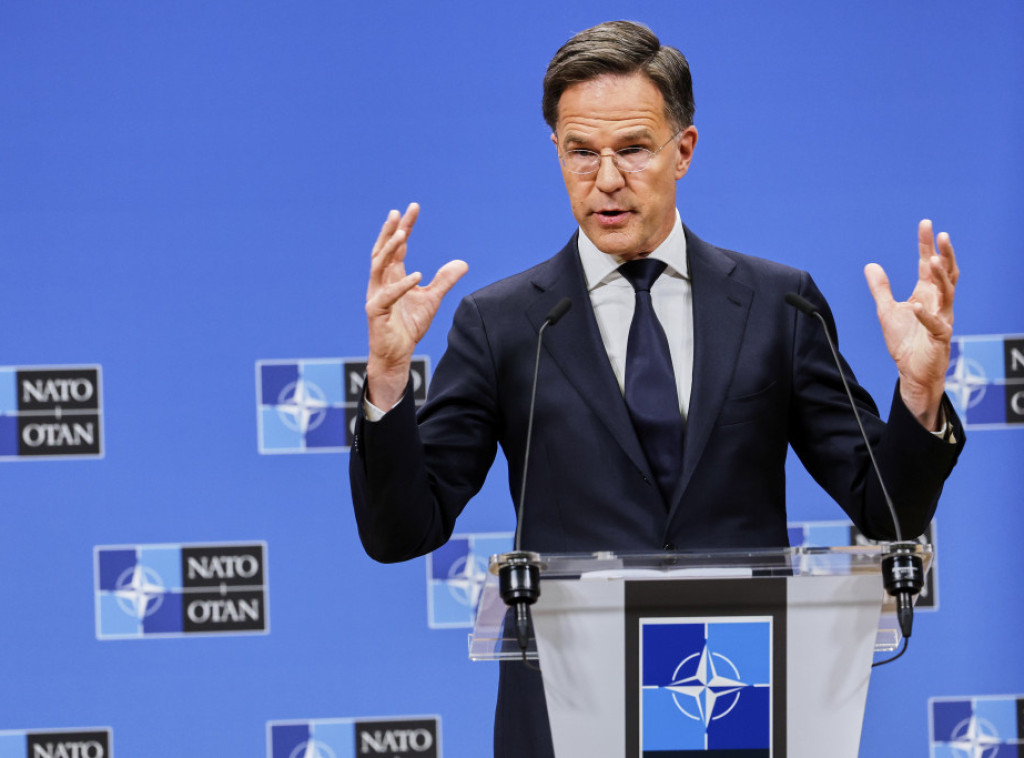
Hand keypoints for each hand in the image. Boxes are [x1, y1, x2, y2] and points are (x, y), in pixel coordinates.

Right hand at [365, 202, 467, 408]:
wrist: (396, 354)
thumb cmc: (408, 327)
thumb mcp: (431, 300)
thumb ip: (444, 281)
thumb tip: (462, 263)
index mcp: (392, 276)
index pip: (397, 247)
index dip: (404, 227)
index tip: (412, 208)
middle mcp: (381, 282)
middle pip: (383, 250)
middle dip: (391, 230)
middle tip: (399, 212)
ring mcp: (376, 295)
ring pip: (378, 267)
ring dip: (389, 250)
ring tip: (402, 235)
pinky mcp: (376, 311)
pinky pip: (388, 295)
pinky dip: (402, 285)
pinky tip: (416, 276)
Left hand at [864, 219, 958, 429]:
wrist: (911, 371)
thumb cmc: (905, 341)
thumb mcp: (886, 310)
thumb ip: (880, 288)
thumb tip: (870, 265)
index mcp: (926, 293)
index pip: (928, 264)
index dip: (927, 244)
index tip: (926, 224)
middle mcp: (938, 302)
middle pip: (946, 273)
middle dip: (944, 254)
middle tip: (941, 235)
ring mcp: (942, 318)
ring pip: (947, 293)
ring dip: (939, 277)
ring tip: (931, 260)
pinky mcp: (940, 337)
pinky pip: (936, 324)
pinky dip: (925, 315)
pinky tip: (915, 305)